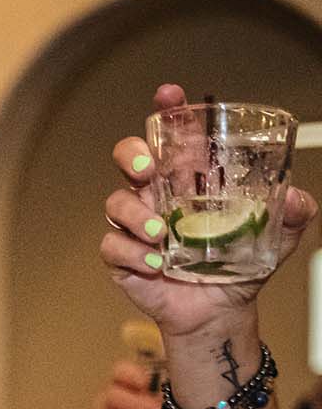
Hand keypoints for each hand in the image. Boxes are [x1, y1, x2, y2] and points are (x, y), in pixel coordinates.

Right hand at [101, 81, 315, 341]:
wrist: (219, 313)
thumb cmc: (241, 267)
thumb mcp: (279, 235)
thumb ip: (294, 212)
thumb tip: (295, 197)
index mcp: (192, 180)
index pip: (176, 136)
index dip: (169, 112)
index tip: (170, 95)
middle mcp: (160, 195)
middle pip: (129, 157)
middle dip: (131, 155)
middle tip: (148, 170)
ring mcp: (137, 225)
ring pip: (116, 202)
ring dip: (135, 215)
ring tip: (161, 236)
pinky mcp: (122, 257)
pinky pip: (112, 245)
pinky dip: (132, 253)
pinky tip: (156, 265)